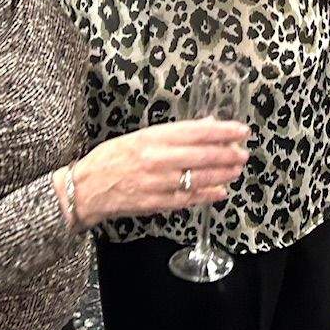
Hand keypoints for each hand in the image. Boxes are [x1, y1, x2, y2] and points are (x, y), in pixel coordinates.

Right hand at [68, 117, 249, 225]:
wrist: (86, 188)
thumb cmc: (112, 158)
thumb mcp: (141, 137)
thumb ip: (174, 134)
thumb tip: (206, 126)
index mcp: (152, 138)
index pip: (195, 132)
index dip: (222, 132)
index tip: (240, 130)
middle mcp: (156, 159)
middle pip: (200, 156)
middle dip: (227, 154)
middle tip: (243, 153)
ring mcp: (156, 183)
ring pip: (197, 178)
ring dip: (221, 175)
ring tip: (236, 170)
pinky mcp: (155, 203)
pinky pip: (186, 199)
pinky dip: (206, 196)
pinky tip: (220, 192)